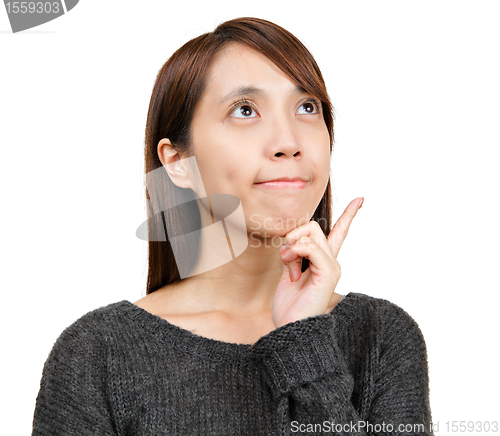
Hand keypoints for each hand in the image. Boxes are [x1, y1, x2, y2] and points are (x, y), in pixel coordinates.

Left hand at [272, 197, 363, 327]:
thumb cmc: (289, 306)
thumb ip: (293, 253)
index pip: (339, 233)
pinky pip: (311, 247)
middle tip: (286, 260)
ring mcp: (332, 267)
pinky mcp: (329, 273)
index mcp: (323, 262)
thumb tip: (290, 240)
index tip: (361, 199)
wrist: (290, 330)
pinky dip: (295, 253)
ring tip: (289, 270)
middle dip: (292, 237)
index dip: (349, 215)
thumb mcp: (287, 272)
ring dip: (291, 247)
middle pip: (313, 226)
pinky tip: (292, 271)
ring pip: (310, 233)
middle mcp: (332, 262)